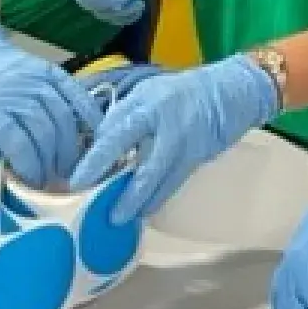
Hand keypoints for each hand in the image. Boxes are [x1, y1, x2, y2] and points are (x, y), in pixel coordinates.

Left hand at [0, 16, 104, 187]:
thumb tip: (15, 181)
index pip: (19, 145)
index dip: (31, 169)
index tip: (34, 186)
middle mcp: (15, 92)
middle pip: (45, 133)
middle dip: (52, 163)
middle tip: (55, 182)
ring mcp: (35, 78)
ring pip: (63, 117)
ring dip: (69, 146)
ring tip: (69, 167)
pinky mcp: (49, 69)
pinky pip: (75, 92)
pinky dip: (87, 113)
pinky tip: (94, 133)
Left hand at [68, 54, 278, 222]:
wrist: (230, 91)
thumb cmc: (182, 93)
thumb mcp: (148, 93)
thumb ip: (124, 117)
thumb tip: (97, 144)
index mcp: (144, 103)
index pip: (114, 132)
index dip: (95, 159)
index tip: (77, 180)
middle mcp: (162, 122)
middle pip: (134, 158)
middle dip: (113, 183)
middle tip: (94, 203)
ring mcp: (181, 142)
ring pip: (155, 179)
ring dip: (136, 201)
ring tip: (119, 217)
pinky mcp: (195, 157)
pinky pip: (171, 184)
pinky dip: (156, 199)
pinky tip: (144, 210)